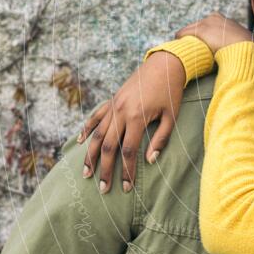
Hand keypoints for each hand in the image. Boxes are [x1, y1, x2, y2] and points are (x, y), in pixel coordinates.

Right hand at [78, 51, 185, 192]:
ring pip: (97, 134)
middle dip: (105, 170)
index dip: (127, 171)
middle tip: (103, 189)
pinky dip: (87, 130)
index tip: (127, 188)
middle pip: (108, 147)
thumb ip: (161, 139)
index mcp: (137, 117)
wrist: (164, 64)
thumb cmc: (171, 92)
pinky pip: (95, 117)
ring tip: (86, 173)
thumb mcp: (172, 116)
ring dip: (91, 155)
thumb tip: (149, 161)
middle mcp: (121, 112)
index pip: (129, 151)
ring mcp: (114, 105)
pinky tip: (81, 143)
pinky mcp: (112, 100)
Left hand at [174, 13, 252, 53]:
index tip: (203, 46)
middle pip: (198, 26)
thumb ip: (243, 45)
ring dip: (186, 39)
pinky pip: (183, 33)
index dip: (205, 37)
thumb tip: (250, 53)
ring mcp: (207, 23)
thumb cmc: (248, 50)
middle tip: (191, 49)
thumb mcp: (247, 45)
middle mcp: (215, 18)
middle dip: (194, 37)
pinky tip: (177, 46)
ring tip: (182, 49)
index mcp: (225, 21)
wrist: (246, 49)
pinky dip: (179, 39)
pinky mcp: (200, 30)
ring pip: (189, 30)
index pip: (209, 26)